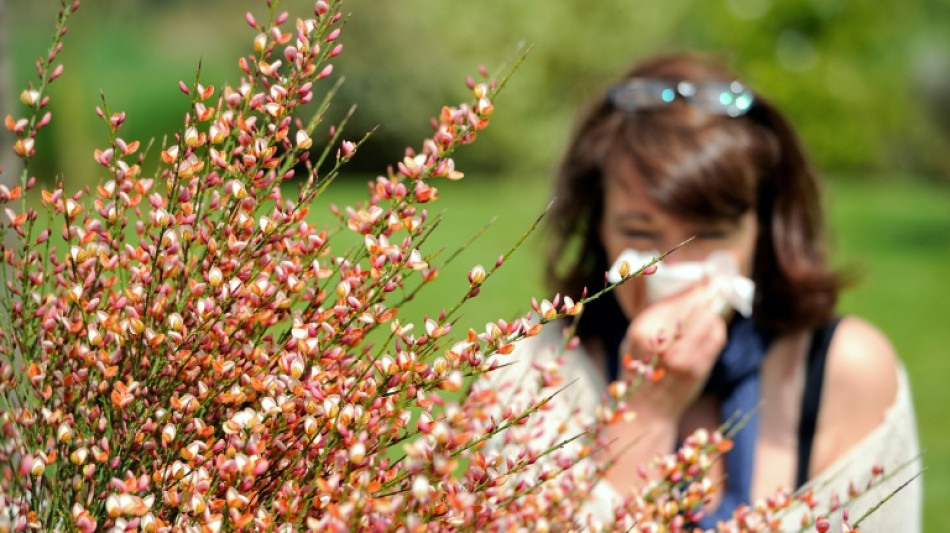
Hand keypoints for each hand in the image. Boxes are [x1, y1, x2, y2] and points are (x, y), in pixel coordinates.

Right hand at [620, 280, 727, 420]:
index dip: (695, 289)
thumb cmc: (639, 369)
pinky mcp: (699, 368)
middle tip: (714, 286)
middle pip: (697, 307)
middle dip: (706, 296)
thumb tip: (690, 289)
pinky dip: (717, 328)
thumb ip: (658, 316)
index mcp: (642, 331)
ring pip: (710, 320)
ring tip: (709, 310)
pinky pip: (717, 338)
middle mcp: (663, 343)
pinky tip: (711, 327)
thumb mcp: (636, 337)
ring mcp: (683, 358)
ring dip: (712, 313)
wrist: (646, 409)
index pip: (677, 300)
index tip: (706, 279)